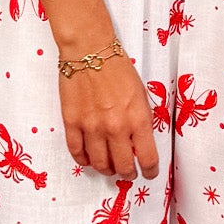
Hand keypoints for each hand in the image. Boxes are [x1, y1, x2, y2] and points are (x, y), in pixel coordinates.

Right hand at [59, 48, 160, 180]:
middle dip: (128, 173)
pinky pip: (77, 152)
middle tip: (128, 172)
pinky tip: (89, 159)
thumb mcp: (141, 95)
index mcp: (138, 119)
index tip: (150, 173)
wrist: (90, 50)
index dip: (150, 171)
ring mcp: (91, 127)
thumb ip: (142, 121)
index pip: (147, 158)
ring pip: (100, 164)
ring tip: (110, 167)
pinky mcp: (72, 123)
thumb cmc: (118, 69)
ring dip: (107, 169)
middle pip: (123, 166)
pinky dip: (84, 160)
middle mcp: (115, 127)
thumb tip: (139, 144)